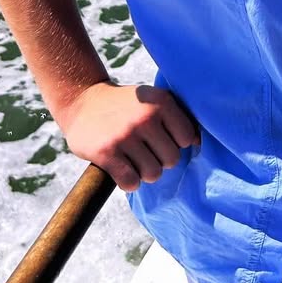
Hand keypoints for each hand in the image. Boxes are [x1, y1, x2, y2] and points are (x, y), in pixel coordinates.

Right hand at [57, 81, 201, 192]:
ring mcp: (125, 136)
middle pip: (172, 160)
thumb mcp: (153, 99)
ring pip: (153, 174)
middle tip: (145, 150)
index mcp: (161, 102)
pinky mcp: (106, 153)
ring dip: (144, 172)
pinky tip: (122, 169)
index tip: (162, 138)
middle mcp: (145, 118)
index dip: (176, 143)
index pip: (187, 138)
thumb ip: (177, 116)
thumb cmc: (126, 105)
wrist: (83, 101)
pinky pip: (131, 183)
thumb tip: (198, 142)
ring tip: (134, 159)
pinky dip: (129, 182)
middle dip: (160, 160)